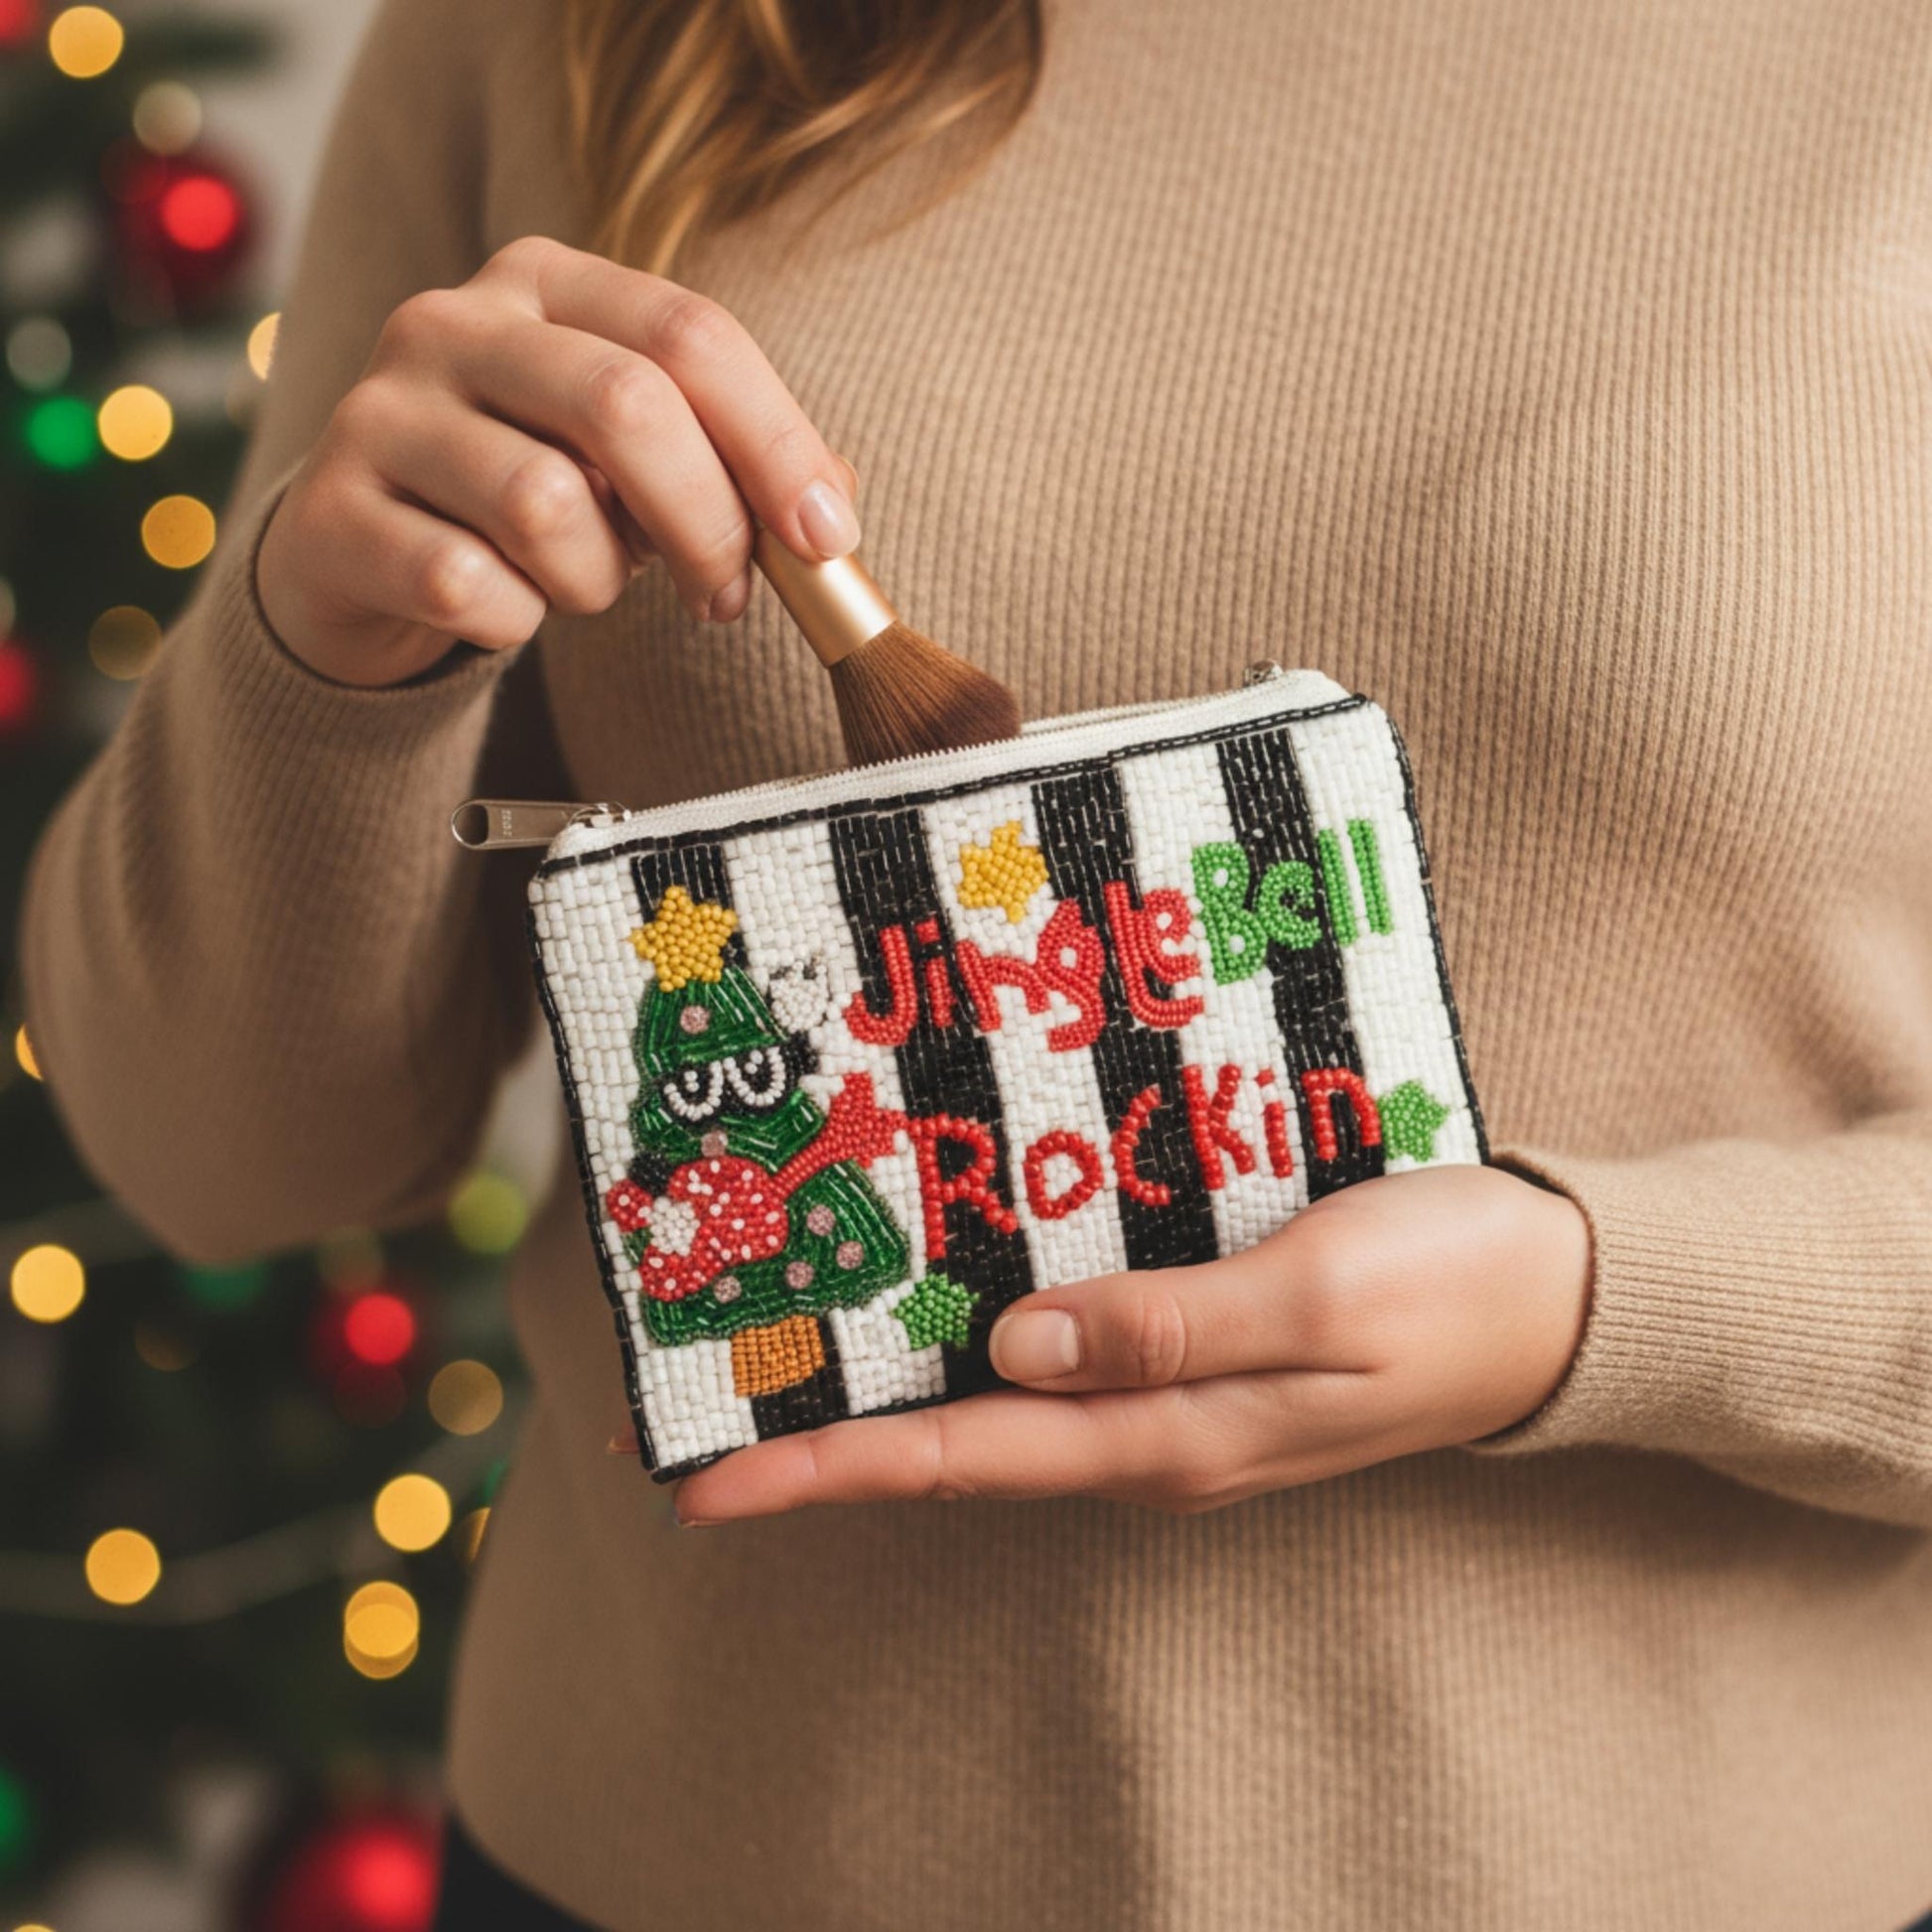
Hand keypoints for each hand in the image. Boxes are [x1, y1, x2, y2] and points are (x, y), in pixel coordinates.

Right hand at [257, 236, 860, 686]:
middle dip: (707, 521)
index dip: (776, 442)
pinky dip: (515, 621)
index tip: (825, 537)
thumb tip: (830, 513)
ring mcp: (379, 412)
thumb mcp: (630, 456)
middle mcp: (452, 322)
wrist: (357, 552)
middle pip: (626, 404)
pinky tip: (507, 610)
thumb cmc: (524, 495)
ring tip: (587, 585)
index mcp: (545, 280)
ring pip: (545, 505)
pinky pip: (467, 586)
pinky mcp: (332, 514)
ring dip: (598, 579)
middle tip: (727, 594)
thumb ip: (731, 461)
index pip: (690, 334)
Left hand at [667, 1164, 1590, 1523]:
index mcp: (1170, 1435)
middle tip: (700, 1431)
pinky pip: (1062, 1367)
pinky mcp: (1198, 1359)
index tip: (707, 1486)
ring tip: (785, 1371)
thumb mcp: (1313, 1295)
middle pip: (958, 1452)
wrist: (1564, 1300)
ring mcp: (1176, 1407)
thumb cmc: (1449, 1285)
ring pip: (1000, 1414)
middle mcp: (1153, 1439)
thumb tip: (1012, 1348)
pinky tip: (938, 1311)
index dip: (829, 1468)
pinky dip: (977, 1351)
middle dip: (827, 1447)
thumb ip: (1163, 1327)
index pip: (964, 1458)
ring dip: (890, 1400)